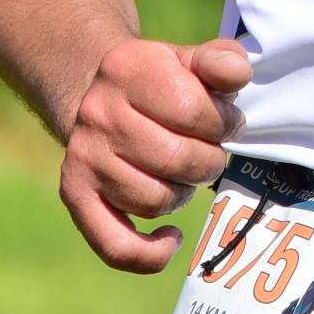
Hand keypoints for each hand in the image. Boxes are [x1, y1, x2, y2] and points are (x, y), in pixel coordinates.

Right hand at [59, 35, 251, 272]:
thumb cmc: (160, 82)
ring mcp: (84, 158)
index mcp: (128, 69)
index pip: (193, 111)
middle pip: (177, 160)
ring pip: (155, 201)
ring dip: (182, 193)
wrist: (98, 94)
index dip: (225, 124)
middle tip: (207, 152)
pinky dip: (150, 253)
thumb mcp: (189, 59)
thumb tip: (237, 74)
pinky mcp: (76, 195)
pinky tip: (171, 236)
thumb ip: (222, 60)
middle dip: (208, 161)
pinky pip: (116, 246)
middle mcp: (98, 113)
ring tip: (181, 174)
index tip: (225, 123)